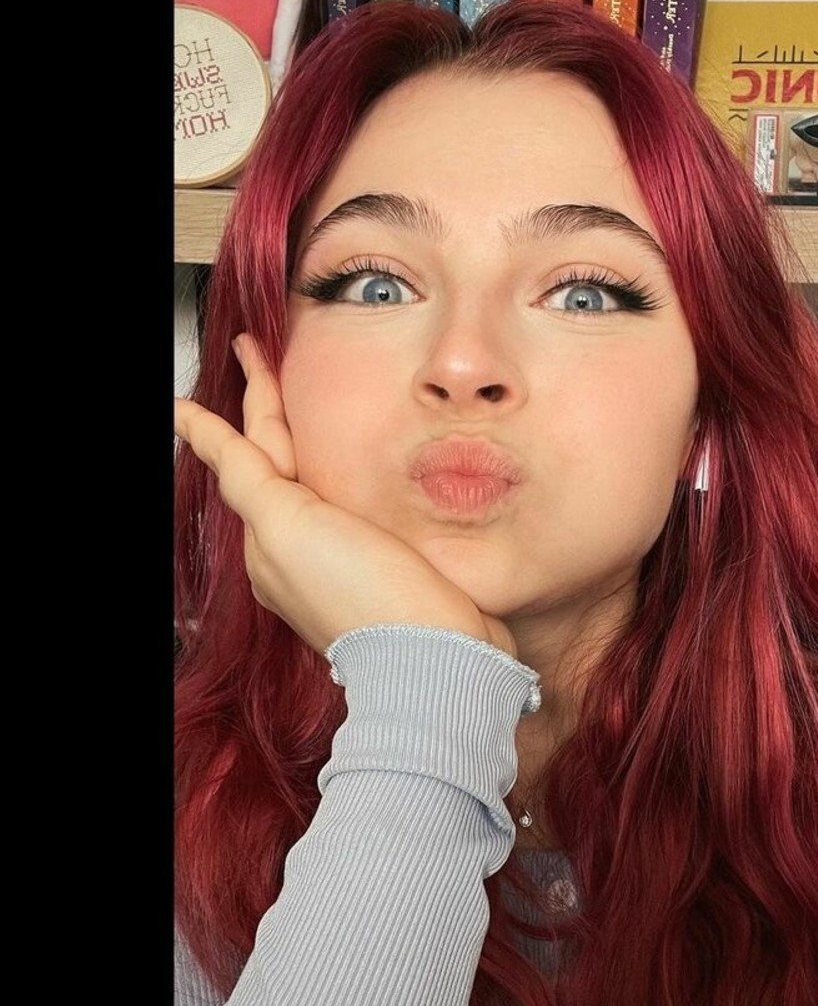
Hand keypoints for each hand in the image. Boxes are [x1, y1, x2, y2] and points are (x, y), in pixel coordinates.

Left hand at [174, 334, 517, 659]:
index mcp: (273, 538)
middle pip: (285, 461)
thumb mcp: (287, 524)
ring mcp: (352, 560)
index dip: (251, 395)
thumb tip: (190, 427)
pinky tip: (373, 464)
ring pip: (325, 482)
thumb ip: (244, 473)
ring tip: (314, 402)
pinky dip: (359, 476)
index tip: (244, 349)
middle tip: (266, 355)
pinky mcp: (397, 567)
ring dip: (316, 442)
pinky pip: (366, 506)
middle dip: (274, 410)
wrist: (440, 656)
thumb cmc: (363, 595)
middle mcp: (306, 550)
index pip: (255, 448)